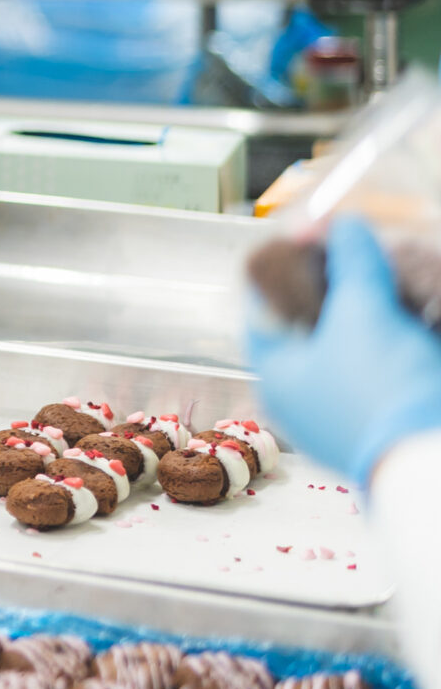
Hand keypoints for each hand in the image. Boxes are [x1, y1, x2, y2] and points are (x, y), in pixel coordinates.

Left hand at [249, 215, 440, 486]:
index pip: (265, 310)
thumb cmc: (386, 387)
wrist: (438, 463)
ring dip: (376, 316)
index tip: (313, 241)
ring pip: (356, 351)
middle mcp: (305, 402)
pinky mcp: (387, 424)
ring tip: (396, 282)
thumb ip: (351, 262)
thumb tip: (343, 225)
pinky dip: (401, 344)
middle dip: (345, 292)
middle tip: (365, 258)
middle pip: (315, 328)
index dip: (287, 270)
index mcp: (278, 378)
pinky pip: (387, 374)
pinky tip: (420, 321)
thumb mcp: (364, 311)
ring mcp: (348, 417)